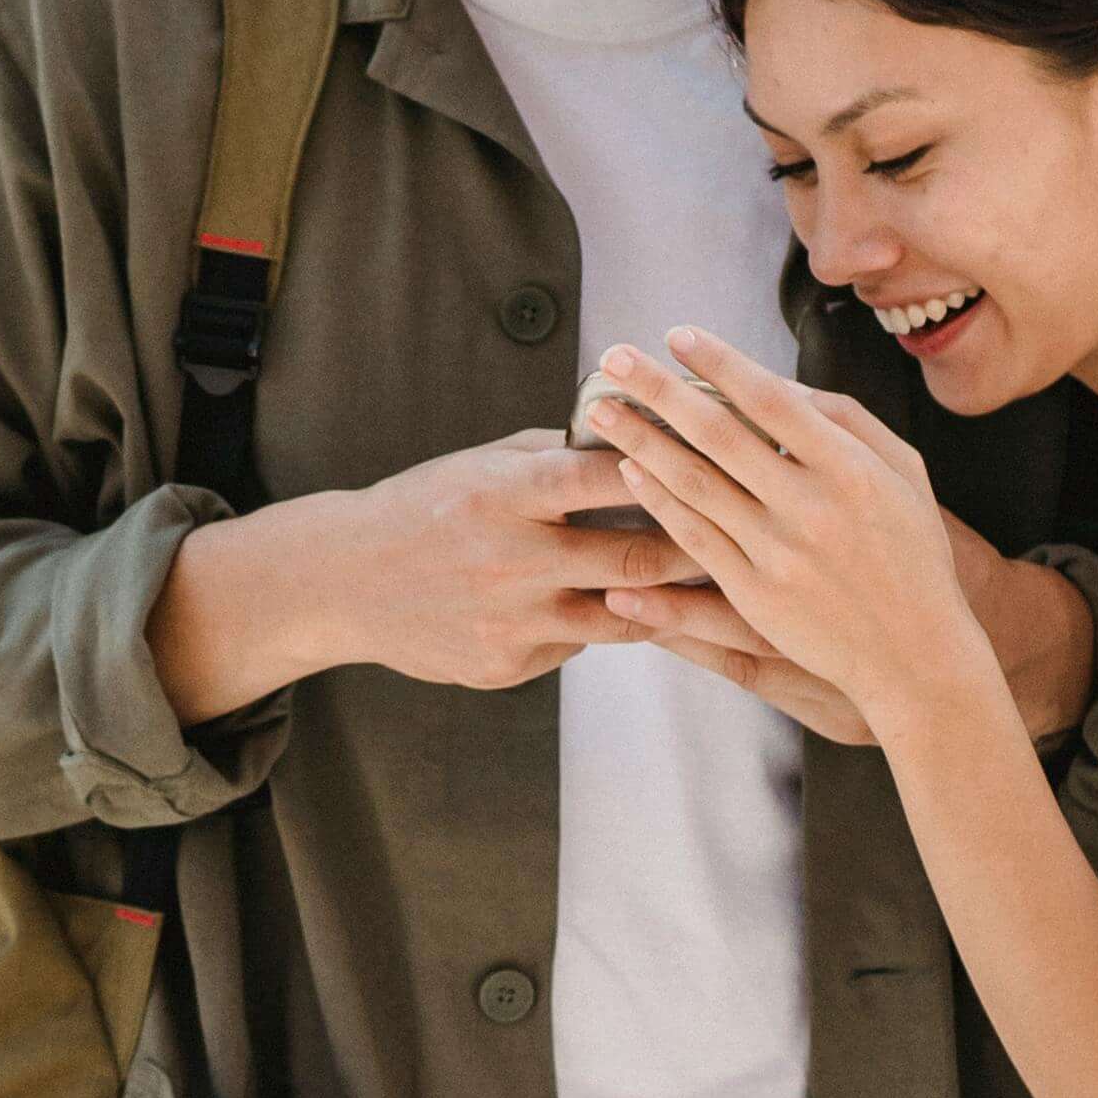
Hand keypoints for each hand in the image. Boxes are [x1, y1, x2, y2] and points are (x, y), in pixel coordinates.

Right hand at [151, 428, 708, 715]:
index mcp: (508, 494)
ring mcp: (510, 620)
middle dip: (701, 548)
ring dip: (671, 601)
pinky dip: (605, 626)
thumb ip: (552, 456)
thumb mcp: (480, 464)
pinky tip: (639, 618)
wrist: (343, 581)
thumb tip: (631, 432)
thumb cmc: (421, 508)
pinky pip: (576, 645)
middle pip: (636, 557)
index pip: (611, 476)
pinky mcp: (505, 664)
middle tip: (755, 539)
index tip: (723, 462)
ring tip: (723, 590)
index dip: (674, 468)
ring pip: (622, 616)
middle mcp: (512, 559)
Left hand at [579, 332, 1005, 745]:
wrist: (916, 654)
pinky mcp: (754, 594)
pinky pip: (693, 538)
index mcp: (850, 467)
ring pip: (694, 484)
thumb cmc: (912, 554)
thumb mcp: (905, 473)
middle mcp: (810, 506)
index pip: (770, 398)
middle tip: (615, 359)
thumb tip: (784, 386)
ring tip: (602, 410)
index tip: (677, 334)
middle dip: (659, 390)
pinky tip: (630, 470)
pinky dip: (658, 500)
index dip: (719, 362)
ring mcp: (778, 552)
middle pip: (718, 433)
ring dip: (640, 440)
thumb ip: (848, 422)